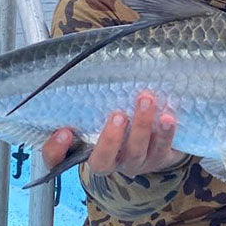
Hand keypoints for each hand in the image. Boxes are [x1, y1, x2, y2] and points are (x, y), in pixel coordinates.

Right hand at [40, 91, 186, 178]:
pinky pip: (164, 148)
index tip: (64, 131)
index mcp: (91, 152)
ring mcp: (137, 162)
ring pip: (137, 151)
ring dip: (142, 126)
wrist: (158, 142)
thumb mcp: (103, 113)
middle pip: (105, 159)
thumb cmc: (124, 122)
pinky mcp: (161, 159)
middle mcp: (113, 161)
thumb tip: (85, 63)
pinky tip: (168, 117)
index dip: (57, 150)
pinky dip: (166, 132)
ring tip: (146, 100)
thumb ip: (94, 100)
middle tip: (118, 115)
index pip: (63, 158)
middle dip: (111, 138)